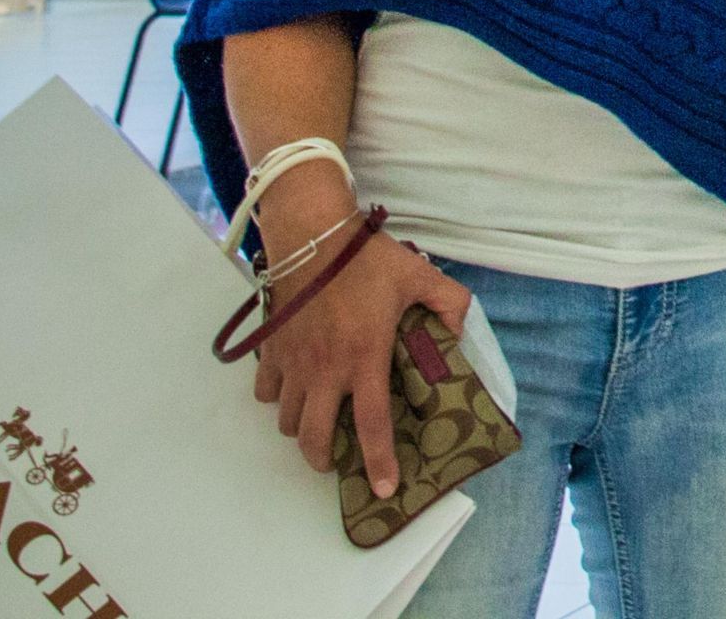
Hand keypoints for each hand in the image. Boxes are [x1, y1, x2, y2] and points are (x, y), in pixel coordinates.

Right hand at [248, 224, 465, 500]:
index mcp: (365, 358)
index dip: (379, 462)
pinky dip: (276, 399)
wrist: (313, 235)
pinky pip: (265, 393)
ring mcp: (293, 364)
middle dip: (325, 459)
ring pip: (286, 421)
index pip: (372, 424)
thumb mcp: (420, 275)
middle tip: (339, 457)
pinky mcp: (271, 351)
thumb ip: (450, 302)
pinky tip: (294, 388)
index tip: (383, 488)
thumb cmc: (366, 258)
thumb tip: (460, 332)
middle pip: (314, 439)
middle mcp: (325, 371)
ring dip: (302, 429)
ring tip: (320, 418)